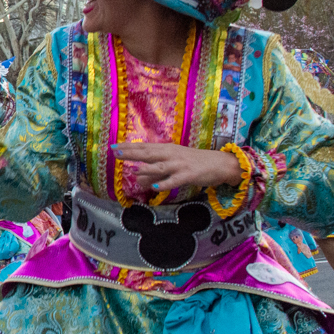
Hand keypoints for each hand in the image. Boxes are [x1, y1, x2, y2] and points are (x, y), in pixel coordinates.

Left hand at [114, 143, 242, 193]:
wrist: (219, 164)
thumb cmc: (194, 163)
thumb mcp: (173, 165)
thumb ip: (155, 172)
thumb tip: (138, 180)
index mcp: (167, 149)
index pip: (144, 147)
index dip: (129, 146)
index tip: (113, 146)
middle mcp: (171, 155)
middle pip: (148, 153)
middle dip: (131, 153)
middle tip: (115, 152)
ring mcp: (180, 165)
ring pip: (160, 166)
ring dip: (145, 168)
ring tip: (132, 169)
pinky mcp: (189, 175)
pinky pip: (174, 180)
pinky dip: (164, 184)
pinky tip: (154, 187)